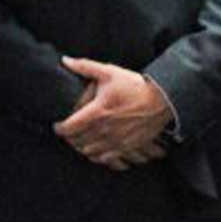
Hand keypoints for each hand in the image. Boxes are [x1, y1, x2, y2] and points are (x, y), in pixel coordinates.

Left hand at [55, 58, 171, 168]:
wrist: (163, 100)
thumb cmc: (135, 85)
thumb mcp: (109, 72)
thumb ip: (85, 67)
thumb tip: (65, 60)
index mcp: (98, 112)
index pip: (69, 127)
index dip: (59, 128)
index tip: (57, 124)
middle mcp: (105, 130)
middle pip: (77, 142)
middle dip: (69, 139)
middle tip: (67, 132)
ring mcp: (117, 141)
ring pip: (90, 153)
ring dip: (82, 148)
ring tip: (80, 140)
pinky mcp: (128, 148)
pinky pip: (108, 160)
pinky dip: (99, 157)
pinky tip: (97, 150)